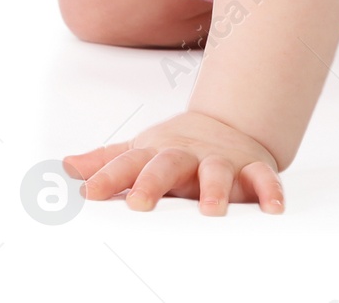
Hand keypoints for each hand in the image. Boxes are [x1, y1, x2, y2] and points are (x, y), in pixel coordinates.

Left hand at [63, 110, 284, 214]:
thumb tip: (66, 166)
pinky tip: (273, 209)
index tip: (90, 193)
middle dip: (153, 181)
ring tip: (211, 212)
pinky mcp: (251, 168)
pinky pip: (264, 177)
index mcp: (156, 153)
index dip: (108, 177)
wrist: (228, 126)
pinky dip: (270, 190)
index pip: (128, 163)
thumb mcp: (141, 150)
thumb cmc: (176, 148)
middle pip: (168, 163)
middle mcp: (187, 155)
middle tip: (139, 203)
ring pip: (217, 171)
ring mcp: (220, 161)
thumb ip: (107, 160)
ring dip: (214, 189)